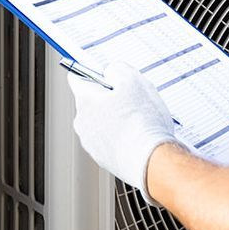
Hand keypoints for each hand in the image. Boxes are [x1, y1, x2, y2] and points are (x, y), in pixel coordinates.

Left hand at [68, 63, 177, 204]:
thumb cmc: (141, 122)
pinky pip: (111, 140)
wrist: (151, 161)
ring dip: (116, 118)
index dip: (93, 71)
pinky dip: (122, 136)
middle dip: (109, 97)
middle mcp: (82, 123)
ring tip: (139, 119)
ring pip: (102, 122)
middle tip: (131, 97)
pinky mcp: (105, 159)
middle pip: (92, 101)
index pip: (77, 77)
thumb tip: (112, 72)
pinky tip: (139, 136)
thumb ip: (118, 69)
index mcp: (85, 101)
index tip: (105, 71)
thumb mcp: (133, 80)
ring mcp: (92, 144)